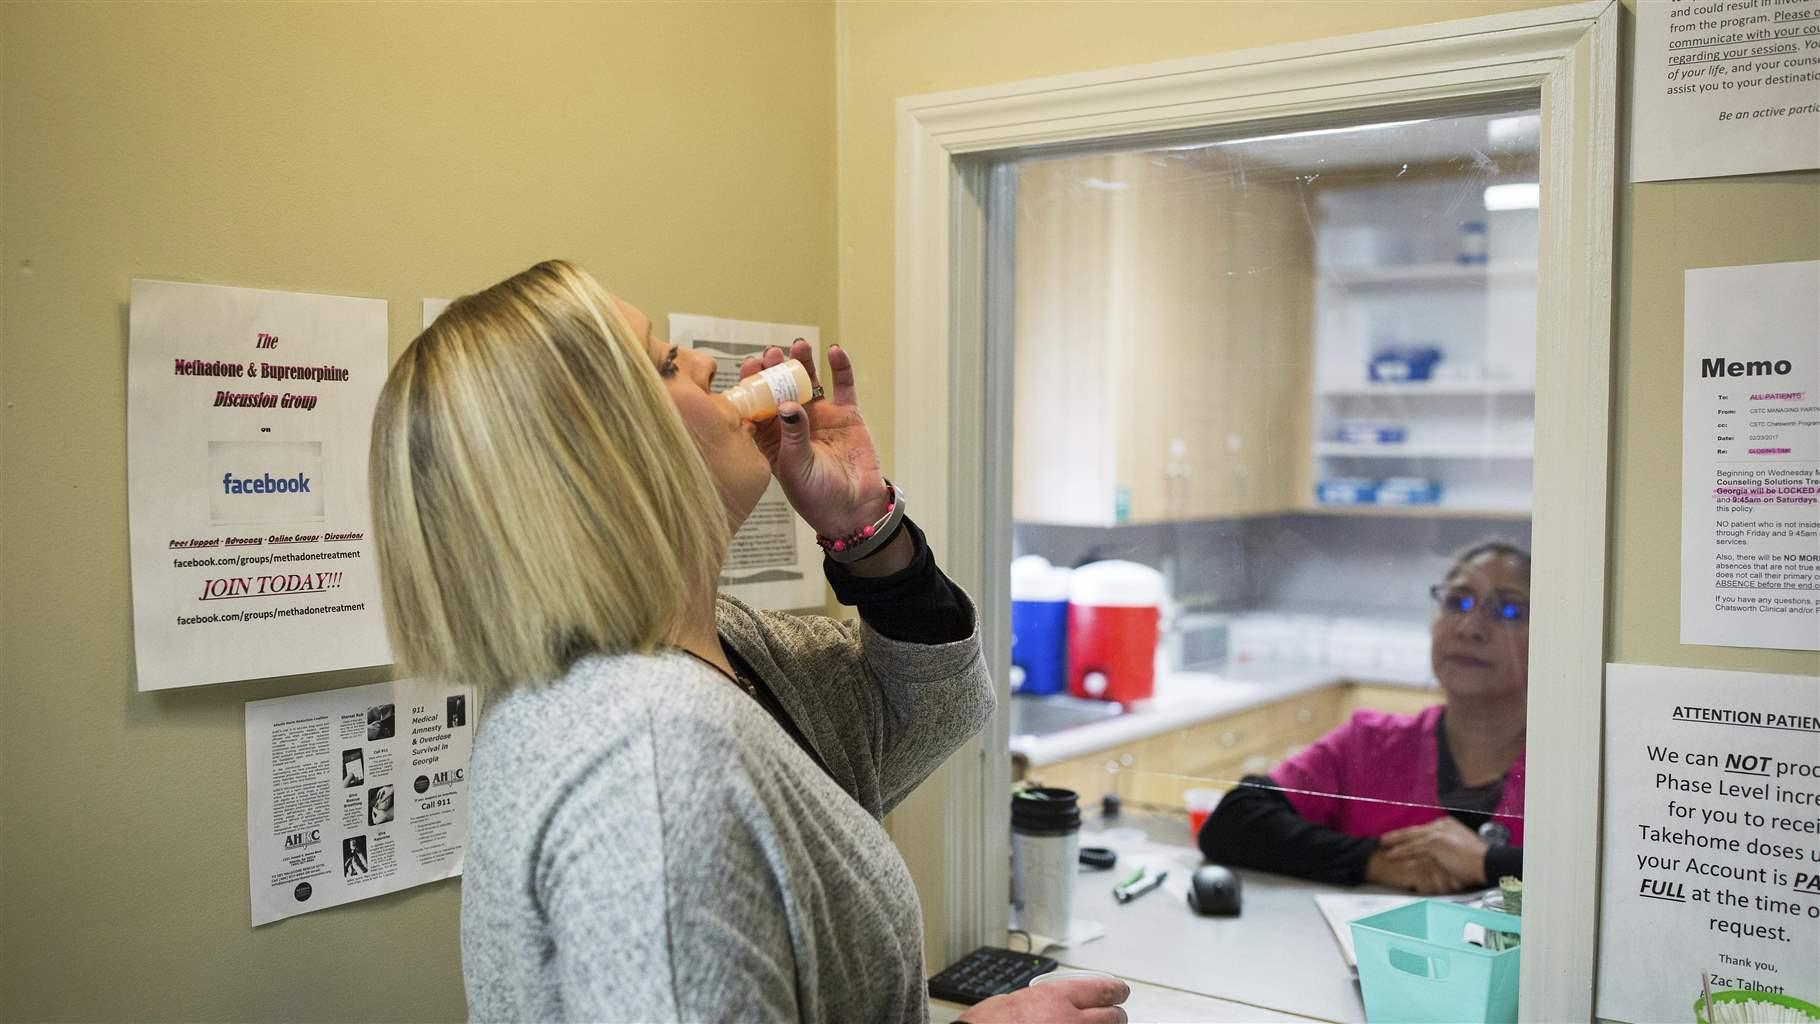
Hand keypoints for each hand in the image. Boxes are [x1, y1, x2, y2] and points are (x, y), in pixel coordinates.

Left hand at [738, 342, 887, 539]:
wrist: (854, 509)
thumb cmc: (816, 496)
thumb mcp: (797, 468)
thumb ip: (792, 435)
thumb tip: (787, 405)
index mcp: (772, 438)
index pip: (757, 404)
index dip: (752, 384)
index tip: (750, 367)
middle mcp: (793, 422)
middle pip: (780, 387)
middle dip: (775, 368)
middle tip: (773, 353)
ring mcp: (820, 415)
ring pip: (808, 380)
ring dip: (802, 361)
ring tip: (799, 345)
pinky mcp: (846, 414)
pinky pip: (843, 385)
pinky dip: (840, 367)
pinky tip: (835, 351)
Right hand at [959, 978, 1130, 1023]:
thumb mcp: (1019, 999)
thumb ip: (1046, 1000)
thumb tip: (1058, 1002)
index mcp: (1057, 998)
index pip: (1102, 989)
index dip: (1116, 990)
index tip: (1120, 991)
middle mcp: (1070, 1021)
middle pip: (1112, 1016)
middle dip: (1116, 1015)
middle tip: (1116, 1014)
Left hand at [1377, 817, 1489, 890]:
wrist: (1488, 863)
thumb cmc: (1478, 860)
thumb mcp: (1461, 847)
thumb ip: (1447, 846)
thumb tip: (1437, 853)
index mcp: (1447, 824)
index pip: (1424, 829)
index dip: (1410, 834)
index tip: (1400, 837)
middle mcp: (1441, 825)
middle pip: (1415, 831)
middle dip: (1399, 835)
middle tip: (1384, 838)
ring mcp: (1438, 833)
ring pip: (1411, 838)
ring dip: (1395, 842)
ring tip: (1383, 845)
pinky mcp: (1435, 843)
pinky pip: (1413, 848)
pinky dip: (1401, 851)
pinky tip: (1391, 854)